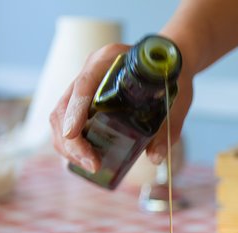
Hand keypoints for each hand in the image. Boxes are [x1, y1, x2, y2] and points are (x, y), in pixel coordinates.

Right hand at [49, 42, 193, 172]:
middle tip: (93, 165)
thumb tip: (156, 158)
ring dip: (68, 146)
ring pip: (60, 116)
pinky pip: (67, 122)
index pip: (84, 84)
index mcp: (110, 59)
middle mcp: (91, 70)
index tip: (72, 135)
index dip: (75, 111)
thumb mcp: (177, 101)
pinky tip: (84, 159)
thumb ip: (170, 127)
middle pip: (65, 105)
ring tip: (91, 166)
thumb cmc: (173, 77)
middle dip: (72, 141)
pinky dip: (71, 143)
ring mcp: (85, 85)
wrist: (168, 63)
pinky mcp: (84, 100)